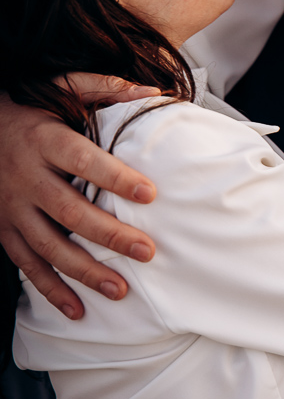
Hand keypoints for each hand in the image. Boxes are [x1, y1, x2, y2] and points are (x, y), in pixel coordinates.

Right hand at [0, 74, 159, 319]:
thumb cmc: (31, 109)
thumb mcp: (61, 89)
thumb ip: (104, 89)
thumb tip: (152, 94)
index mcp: (45, 140)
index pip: (82, 160)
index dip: (114, 177)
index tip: (149, 193)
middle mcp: (26, 177)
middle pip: (68, 210)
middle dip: (108, 234)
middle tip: (146, 251)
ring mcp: (12, 207)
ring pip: (48, 245)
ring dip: (84, 270)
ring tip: (120, 289)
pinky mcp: (5, 230)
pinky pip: (27, 264)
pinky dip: (50, 289)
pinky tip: (78, 309)